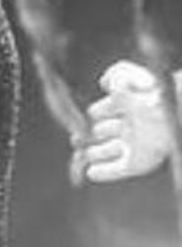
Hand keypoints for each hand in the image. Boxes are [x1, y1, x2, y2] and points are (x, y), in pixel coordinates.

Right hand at [75, 60, 170, 183]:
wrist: (170, 112)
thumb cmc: (152, 93)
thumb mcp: (128, 77)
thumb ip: (116, 73)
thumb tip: (104, 83)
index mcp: (132, 105)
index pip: (108, 110)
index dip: (96, 112)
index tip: (82, 117)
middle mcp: (133, 125)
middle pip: (106, 131)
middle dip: (91, 134)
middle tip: (76, 139)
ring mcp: (135, 145)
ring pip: (110, 150)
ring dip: (95, 153)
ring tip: (82, 154)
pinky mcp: (139, 163)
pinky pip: (118, 170)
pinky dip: (104, 172)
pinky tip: (91, 173)